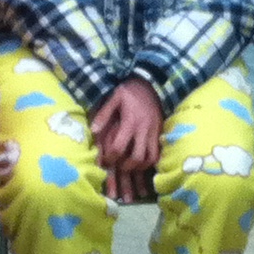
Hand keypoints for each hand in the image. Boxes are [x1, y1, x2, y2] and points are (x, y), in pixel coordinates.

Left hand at [90, 77, 162, 203]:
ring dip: (140, 166)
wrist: (152, 85)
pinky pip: (157, 153)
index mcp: (130, 122)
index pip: (119, 147)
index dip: (111, 158)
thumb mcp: (114, 98)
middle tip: (119, 168)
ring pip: (150, 158)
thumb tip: (93, 130)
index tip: (105, 162)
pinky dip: (150, 161)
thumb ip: (103, 114)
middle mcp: (143, 129)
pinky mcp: (159, 134)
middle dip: (127, 167)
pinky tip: (142, 162)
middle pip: (137, 157)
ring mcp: (154, 133)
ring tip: (130, 167)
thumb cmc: (130, 92)